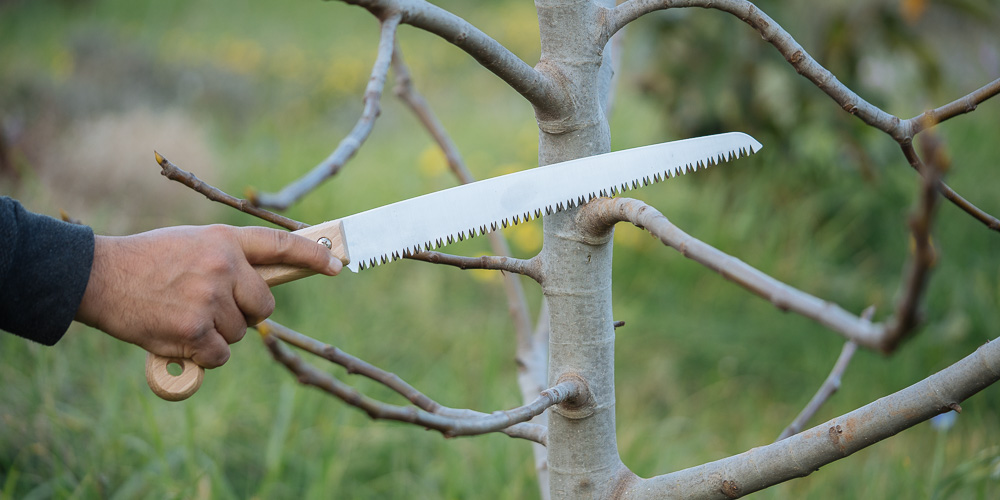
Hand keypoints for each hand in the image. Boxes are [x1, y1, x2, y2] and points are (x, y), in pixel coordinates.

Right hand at [75, 225, 341, 367]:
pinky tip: (176, 335)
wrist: (99, 276)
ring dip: (217, 333)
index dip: (313, 257)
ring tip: (182, 314)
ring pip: (240, 333)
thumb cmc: (147, 261)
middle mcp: (223, 267)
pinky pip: (221, 355)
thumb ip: (228, 260)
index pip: (281, 246)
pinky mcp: (194, 331)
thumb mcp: (193, 243)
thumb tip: (263, 289)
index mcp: (225, 241)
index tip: (336, 265)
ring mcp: (210, 300)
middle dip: (245, 313)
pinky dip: (203, 355)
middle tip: (210, 306)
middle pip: (264, 307)